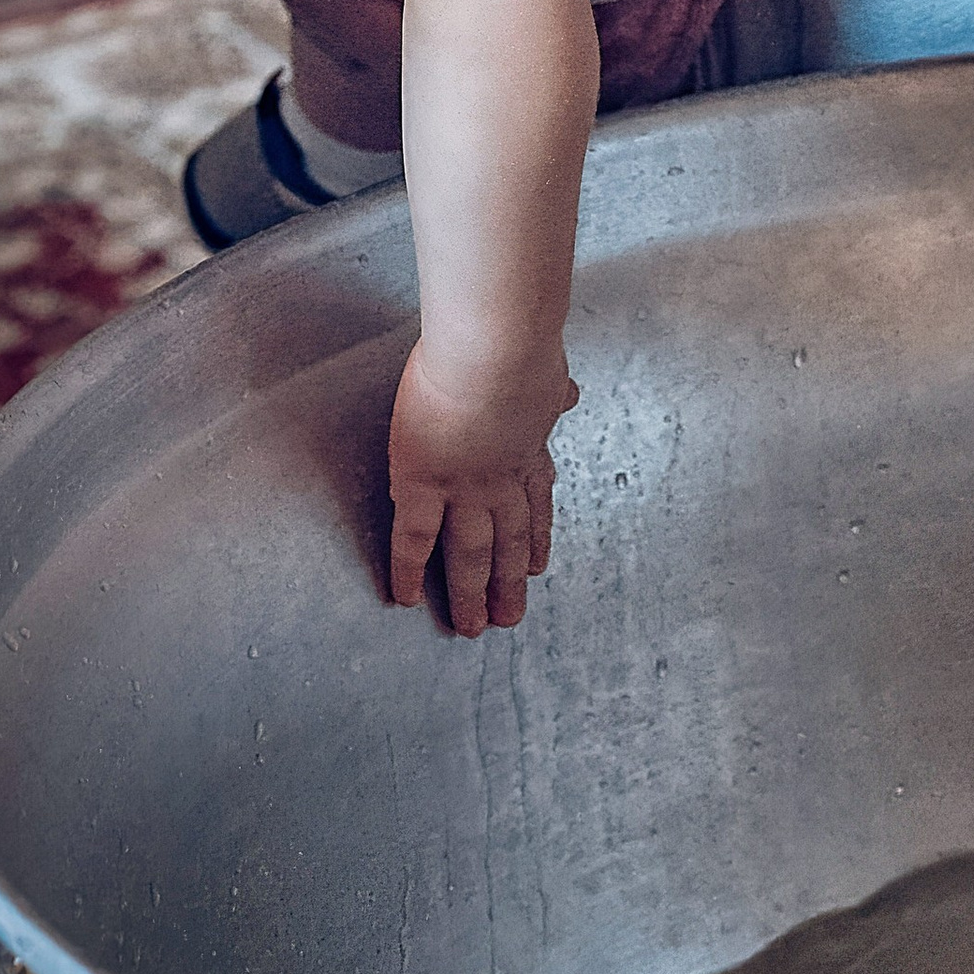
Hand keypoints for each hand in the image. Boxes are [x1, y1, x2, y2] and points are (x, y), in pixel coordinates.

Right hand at [387, 337, 576, 633]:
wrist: (495, 349)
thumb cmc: (522, 345)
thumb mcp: (548, 372)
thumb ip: (552, 390)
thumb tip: (568, 393)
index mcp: (528, 448)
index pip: (535, 501)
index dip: (536, 535)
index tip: (537, 564)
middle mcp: (502, 479)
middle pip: (509, 539)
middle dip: (509, 580)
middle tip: (510, 618)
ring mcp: (464, 488)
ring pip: (470, 553)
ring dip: (474, 592)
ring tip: (473, 628)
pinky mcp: (424, 485)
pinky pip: (414, 540)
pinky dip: (410, 571)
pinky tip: (405, 598)